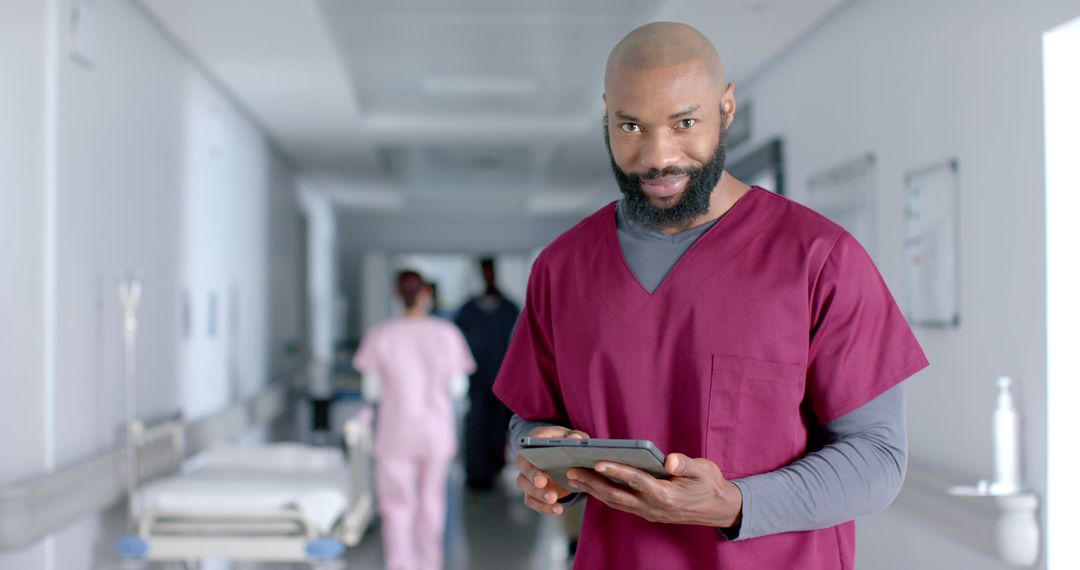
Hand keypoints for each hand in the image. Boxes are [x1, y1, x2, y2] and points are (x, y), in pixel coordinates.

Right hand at [515, 425, 590, 515]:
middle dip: (532, 475)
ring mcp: (528, 477)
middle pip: (523, 467)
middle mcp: (527, 459)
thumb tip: (575, 439)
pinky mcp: (532, 492)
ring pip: (525, 486)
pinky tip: (558, 509)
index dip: (531, 450)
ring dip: (537, 494)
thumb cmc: (566, 444)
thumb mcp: (573, 437)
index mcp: (535, 441)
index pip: (528, 442)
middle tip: (542, 482)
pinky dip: (543, 507)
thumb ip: (576, 436)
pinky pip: (532, 501)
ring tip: (553, 499)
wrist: (563, 460)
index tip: (539, 459)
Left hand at [565, 453, 741, 527]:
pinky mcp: (647, 512)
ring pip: (615, 502)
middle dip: (592, 482)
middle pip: (616, 495)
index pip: (636, 481)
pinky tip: (592, 485)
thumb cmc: (710, 485)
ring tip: (573, 477)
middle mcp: (653, 507)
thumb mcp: (703, 470)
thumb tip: (669, 459)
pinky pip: (620, 504)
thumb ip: (685, 464)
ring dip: (593, 490)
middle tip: (571, 470)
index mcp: (667, 495)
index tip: (598, 460)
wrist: (719, 508)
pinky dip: (603, 495)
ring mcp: (649, 512)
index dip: (616, 470)